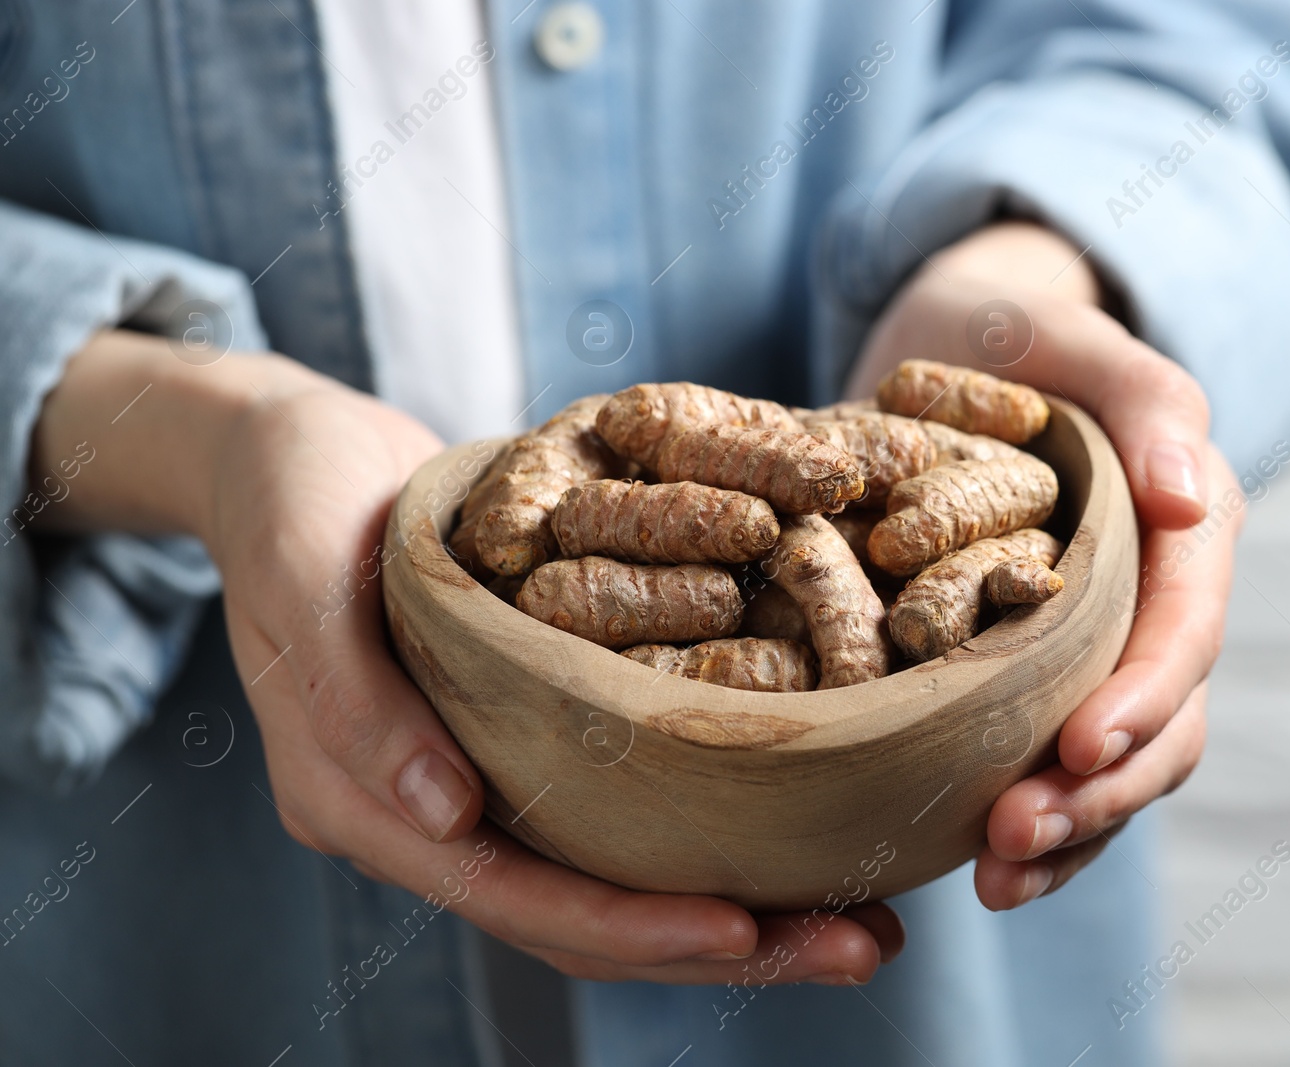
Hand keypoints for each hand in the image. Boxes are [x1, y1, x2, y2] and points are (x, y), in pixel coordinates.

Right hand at [35, 330, 902, 983]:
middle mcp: (430, 818)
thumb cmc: (295, 501)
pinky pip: (623, 811)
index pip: (510, 898)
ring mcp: (480, 783)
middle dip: (723, 945)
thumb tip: (446, 818)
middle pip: (586, 919)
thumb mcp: (306, 578)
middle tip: (859, 950)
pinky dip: (708, 832)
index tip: (742, 930)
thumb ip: (358, 704)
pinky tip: (799, 829)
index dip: (627, 925)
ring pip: (617, 878)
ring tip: (859, 924)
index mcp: (363, 804)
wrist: (300, 454)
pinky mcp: (526, 740)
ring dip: (737, 909)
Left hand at [849, 222, 1242, 909]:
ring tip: (995, 880)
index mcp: (1182, 528)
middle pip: (1161, 722)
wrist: (952, 349)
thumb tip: (1190, 500)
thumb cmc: (1009, 331)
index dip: (1142, 696)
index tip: (1076, 746)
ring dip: (1069, 832)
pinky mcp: (1045, 678)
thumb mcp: (1065, 336)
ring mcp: (1105, 649)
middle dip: (1097, 791)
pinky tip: (978, 868)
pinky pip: (1057, 767)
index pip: (1184, 628)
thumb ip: (1144, 399)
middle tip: (1011, 840)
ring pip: (1117, 764)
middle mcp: (1157, 600)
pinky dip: (1033, 823)